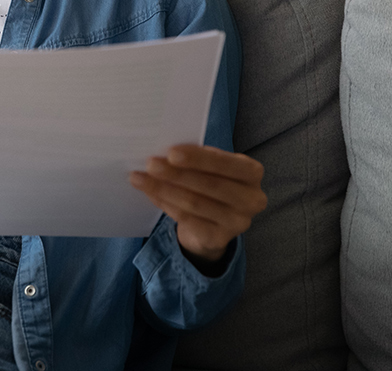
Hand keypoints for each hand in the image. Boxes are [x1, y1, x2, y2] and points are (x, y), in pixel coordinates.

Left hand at [129, 144, 266, 265]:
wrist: (214, 222)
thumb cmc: (211, 182)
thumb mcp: (211, 168)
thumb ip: (196, 159)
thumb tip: (163, 153)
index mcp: (252, 173)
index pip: (226, 164)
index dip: (198, 158)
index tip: (171, 152)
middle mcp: (252, 199)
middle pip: (210, 185)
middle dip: (176, 174)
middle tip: (150, 164)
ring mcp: (238, 222)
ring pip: (195, 203)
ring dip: (163, 189)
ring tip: (139, 178)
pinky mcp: (220, 239)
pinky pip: (187, 219)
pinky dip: (165, 203)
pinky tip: (149, 193)